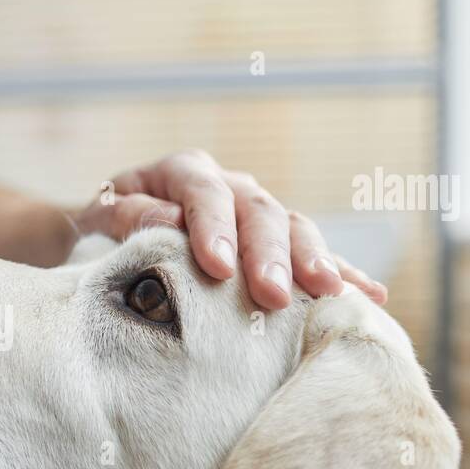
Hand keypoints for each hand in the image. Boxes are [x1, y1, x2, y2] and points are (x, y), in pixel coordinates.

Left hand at [76, 149, 386, 308]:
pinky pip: (314, 256)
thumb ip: (126, 217)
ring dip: (314, 262)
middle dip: (269, 255)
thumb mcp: (98, 222)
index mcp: (181, 172)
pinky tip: (371, 296)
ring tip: (330, 294)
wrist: (108, 241)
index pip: (203, 192)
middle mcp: (228, 186)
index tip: (217, 268)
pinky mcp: (276, 246)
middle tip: (272, 295)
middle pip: (258, 212)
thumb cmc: (101, 233)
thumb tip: (167, 222)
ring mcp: (257, 214)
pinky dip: (343, 274)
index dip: (213, 228)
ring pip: (294, 229)